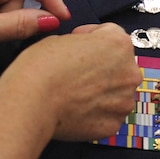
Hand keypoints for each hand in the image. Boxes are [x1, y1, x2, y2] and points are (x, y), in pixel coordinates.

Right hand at [3, 23, 139, 141]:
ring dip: (99, 90)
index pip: (111, 33)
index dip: (91, 37)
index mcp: (118, 44)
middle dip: (99, 66)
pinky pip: (107, 114)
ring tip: (73, 91)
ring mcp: (123, 101)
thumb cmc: (40, 69)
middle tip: (75, 70)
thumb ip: (81, 43)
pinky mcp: (112, 124)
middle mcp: (128, 73)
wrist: (31, 101)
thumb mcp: (59, 38)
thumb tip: (82, 53)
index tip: (80, 43)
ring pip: (114, 92)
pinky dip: (94, 111)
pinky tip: (75, 106)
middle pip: (117, 65)